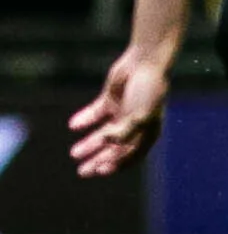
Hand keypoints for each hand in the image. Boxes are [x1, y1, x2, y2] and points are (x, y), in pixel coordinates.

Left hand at [69, 49, 169, 177]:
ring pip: (103, 133)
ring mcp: (122, 112)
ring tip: (74, 153)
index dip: (117, 165)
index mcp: (148, 132)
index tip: (100, 171)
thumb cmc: (148, 90)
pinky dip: (85, 119)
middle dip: (99, 160)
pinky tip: (74, 125)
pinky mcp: (111, 100)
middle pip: (115, 148)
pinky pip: (95, 114)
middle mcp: (135, 125)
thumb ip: (124, 131)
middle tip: (82, 171)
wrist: (144, 62)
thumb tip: (108, 143)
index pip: (132, 155)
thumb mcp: (139, 115)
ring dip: (90, 144)